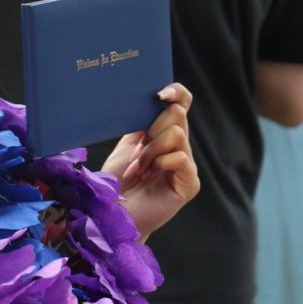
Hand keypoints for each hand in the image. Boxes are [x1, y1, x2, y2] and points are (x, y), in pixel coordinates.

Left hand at [100, 83, 198, 240]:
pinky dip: (159, 163)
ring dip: (151, 149)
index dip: (176, 92)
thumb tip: (152, 97)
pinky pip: (180, 158)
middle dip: (151, 129)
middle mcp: (180, 147)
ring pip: (176, 134)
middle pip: (177, 114)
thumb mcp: (126, 143)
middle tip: (136, 151)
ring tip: (138, 167)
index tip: (159, 93)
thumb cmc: (116, 180)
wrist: (112, 211)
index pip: (183, 102)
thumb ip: (141, 122)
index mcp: (164, 133)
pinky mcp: (189, 184)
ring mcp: (187, 165)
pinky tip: (147, 175)